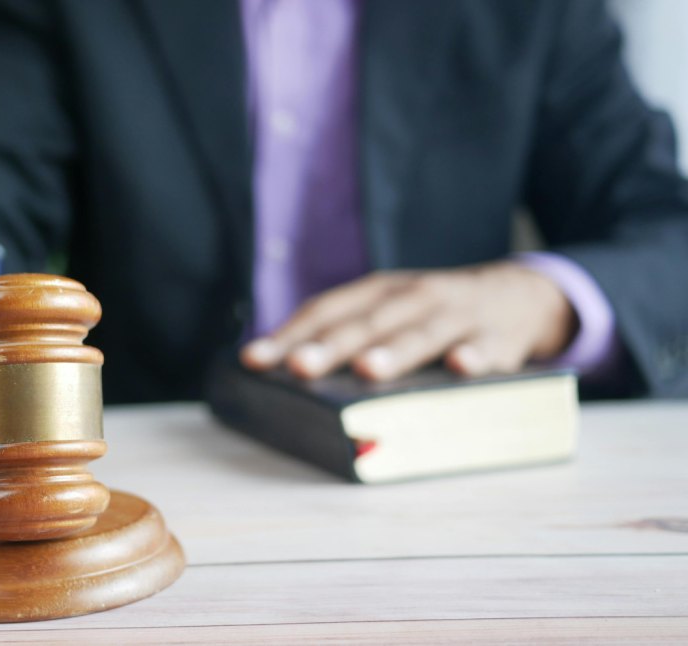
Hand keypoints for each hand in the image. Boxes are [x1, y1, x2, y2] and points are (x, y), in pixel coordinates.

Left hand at [241, 262, 576, 381]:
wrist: (522, 295)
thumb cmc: (436, 316)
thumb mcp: (392, 314)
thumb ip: (351, 336)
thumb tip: (289, 371)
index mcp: (380, 292)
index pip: (328, 309)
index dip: (291, 333)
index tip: (253, 359)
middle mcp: (414, 297)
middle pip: (367, 323)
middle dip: (331, 345)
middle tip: (298, 367)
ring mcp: (458, 315)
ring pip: (422, 334)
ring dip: (395, 351)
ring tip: (366, 369)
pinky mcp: (500, 337)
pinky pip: (489, 348)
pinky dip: (477, 356)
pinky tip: (462, 368)